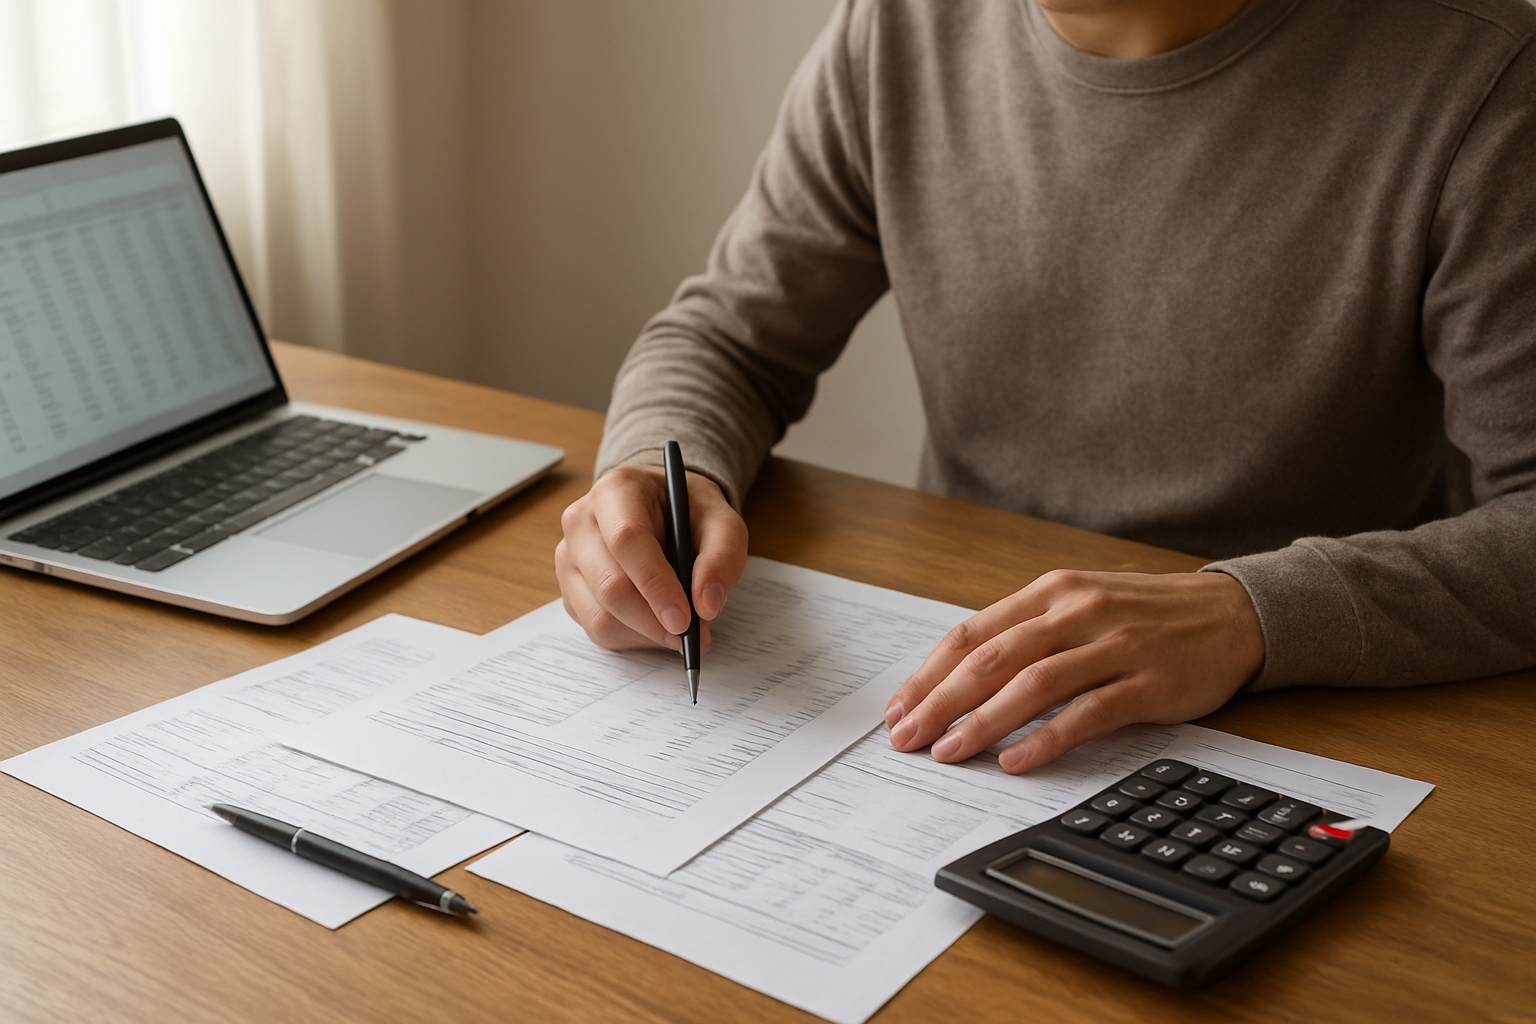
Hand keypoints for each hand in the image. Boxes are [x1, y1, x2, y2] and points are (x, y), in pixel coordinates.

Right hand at [556, 465, 747, 651]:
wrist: (665, 513)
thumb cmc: (690, 515)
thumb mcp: (723, 523)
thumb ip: (722, 558)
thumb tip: (706, 606)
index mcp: (616, 491)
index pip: (627, 540)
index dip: (655, 584)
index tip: (684, 618)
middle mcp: (582, 522)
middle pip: (609, 584)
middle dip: (654, 620)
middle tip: (691, 635)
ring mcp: (570, 558)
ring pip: (601, 615)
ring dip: (646, 633)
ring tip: (678, 629)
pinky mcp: (569, 590)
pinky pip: (596, 628)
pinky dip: (632, 637)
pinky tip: (655, 624)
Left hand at [884, 570, 1263, 772]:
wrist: (1233, 613)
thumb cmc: (1146, 616)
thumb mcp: (1081, 605)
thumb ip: (1027, 634)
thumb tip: (959, 676)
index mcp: (1051, 592)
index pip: (973, 633)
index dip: (930, 674)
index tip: (899, 708)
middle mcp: (1076, 612)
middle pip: (992, 659)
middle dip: (941, 702)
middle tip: (907, 738)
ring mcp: (1113, 646)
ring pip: (1033, 684)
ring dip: (983, 722)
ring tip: (949, 752)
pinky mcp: (1147, 682)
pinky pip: (1087, 712)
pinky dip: (1047, 738)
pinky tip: (1017, 761)